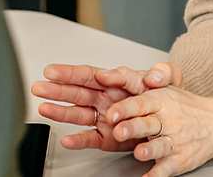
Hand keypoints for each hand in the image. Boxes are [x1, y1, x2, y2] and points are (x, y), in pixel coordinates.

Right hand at [30, 62, 179, 151]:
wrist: (174, 119)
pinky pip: (90, 138)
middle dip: (57, 88)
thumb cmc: (167, 96)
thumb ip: (163, 73)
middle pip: (77, 91)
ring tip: (43, 108)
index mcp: (116, 81)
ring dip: (59, 111)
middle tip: (39, 85)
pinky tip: (66, 139)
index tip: (57, 71)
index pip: (90, 73)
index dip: (72, 72)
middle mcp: (106, 97)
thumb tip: (154, 74)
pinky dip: (78, 140)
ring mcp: (104, 117)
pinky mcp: (108, 137)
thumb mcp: (171, 79)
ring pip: (78, 113)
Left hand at [105, 88, 212, 176]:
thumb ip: (142, 84)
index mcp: (161, 101)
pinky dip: (157, 175)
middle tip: (118, 132)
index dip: (126, 108)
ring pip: (160, 146)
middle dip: (133, 128)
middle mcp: (168, 121)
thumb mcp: (167, 88)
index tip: (112, 113)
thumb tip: (108, 76)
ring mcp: (175, 141)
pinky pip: (166, 169)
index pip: (141, 103)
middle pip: (148, 124)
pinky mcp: (180, 160)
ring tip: (139, 152)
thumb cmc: (186, 106)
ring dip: (149, 150)